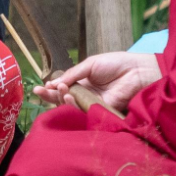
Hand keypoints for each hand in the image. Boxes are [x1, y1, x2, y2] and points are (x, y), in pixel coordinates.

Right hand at [34, 52, 160, 111]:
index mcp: (83, 82)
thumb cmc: (115, 64)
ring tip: (58, 90)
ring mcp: (93, 103)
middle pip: (64, 99)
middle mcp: (86, 94)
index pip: (64, 87)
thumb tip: (54, 83)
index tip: (41, 86)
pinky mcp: (101, 111)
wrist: (137, 70)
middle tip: (38, 92)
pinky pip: (85, 111)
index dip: (52, 88)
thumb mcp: (90, 65)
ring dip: (61, 99)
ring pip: (72, 106)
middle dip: (50, 96)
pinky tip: (67, 97)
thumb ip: (73, 74)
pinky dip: (74, 105)